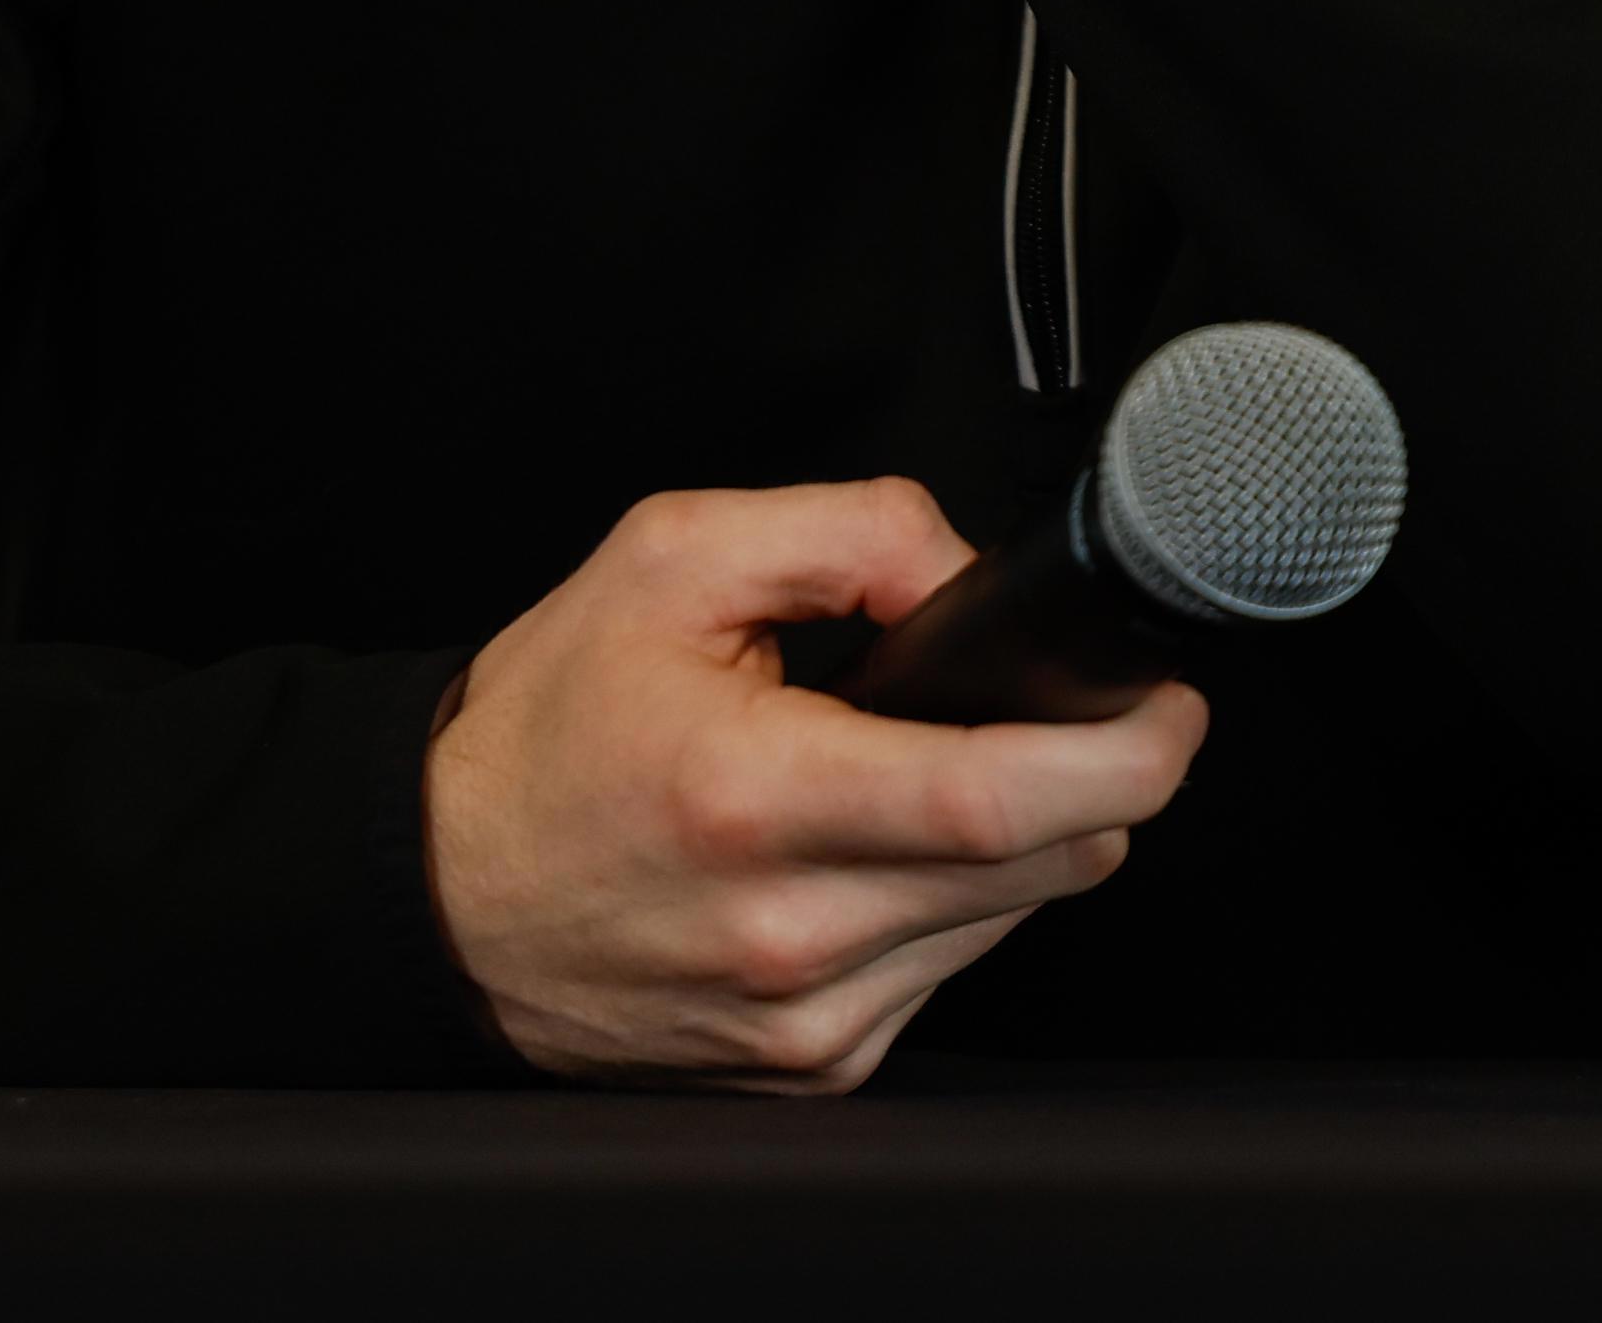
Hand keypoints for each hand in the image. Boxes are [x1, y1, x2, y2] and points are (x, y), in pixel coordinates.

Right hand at [424, 480, 1209, 1091]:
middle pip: (1041, 865)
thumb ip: (845, 530)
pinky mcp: (809, 1070)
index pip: (1002, 801)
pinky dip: (942, 908)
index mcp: (755, 797)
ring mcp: (803, 1020)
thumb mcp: (669, 560)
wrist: (439, 892)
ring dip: (1009, 846)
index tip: (1162, 711)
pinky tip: (863, 858)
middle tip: (1051, 717)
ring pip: (1010, 923)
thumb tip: (966, 569)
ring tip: (913, 779)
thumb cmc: (547, 731)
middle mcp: (786, 931)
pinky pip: (946, 978)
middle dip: (1086, 779)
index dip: (1123, 753)